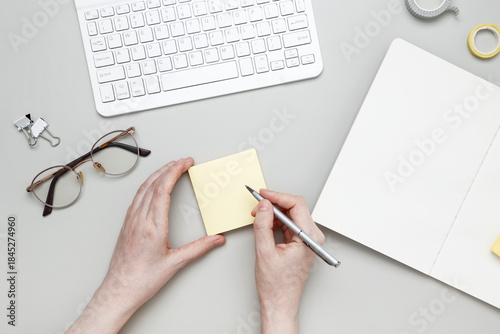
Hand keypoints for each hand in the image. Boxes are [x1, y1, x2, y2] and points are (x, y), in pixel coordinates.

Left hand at [67, 158, 225, 333]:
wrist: (119, 290)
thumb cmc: (142, 280)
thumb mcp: (175, 264)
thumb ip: (199, 249)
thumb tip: (216, 240)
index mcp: (152, 226)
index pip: (163, 190)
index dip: (175, 172)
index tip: (185, 163)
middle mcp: (139, 220)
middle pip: (153, 185)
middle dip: (169, 168)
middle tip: (182, 161)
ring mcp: (130, 221)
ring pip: (143, 189)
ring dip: (157, 175)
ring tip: (169, 167)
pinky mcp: (126, 225)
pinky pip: (136, 198)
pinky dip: (147, 186)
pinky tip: (152, 187)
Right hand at [251, 189, 324, 333]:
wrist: (280, 303)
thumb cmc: (276, 285)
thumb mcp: (264, 251)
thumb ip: (263, 225)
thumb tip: (264, 205)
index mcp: (309, 238)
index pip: (296, 205)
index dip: (277, 196)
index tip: (262, 194)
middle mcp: (312, 237)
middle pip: (295, 208)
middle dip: (274, 203)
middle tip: (257, 204)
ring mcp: (308, 240)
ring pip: (292, 215)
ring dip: (274, 212)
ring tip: (258, 215)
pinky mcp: (302, 243)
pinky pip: (290, 224)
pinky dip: (277, 221)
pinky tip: (265, 223)